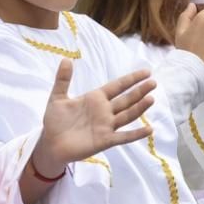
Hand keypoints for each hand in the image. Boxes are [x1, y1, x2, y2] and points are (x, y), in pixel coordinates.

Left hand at [32, 62, 156, 175]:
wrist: (50, 144)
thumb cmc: (55, 121)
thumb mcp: (57, 97)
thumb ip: (63, 79)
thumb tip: (66, 59)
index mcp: (96, 98)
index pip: (118, 86)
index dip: (131, 79)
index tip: (146, 72)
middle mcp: (105, 111)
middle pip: (126, 99)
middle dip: (140, 91)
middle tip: (153, 82)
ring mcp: (106, 126)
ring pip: (127, 115)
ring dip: (139, 108)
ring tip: (151, 99)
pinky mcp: (105, 140)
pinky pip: (124, 137)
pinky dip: (136, 134)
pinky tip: (149, 129)